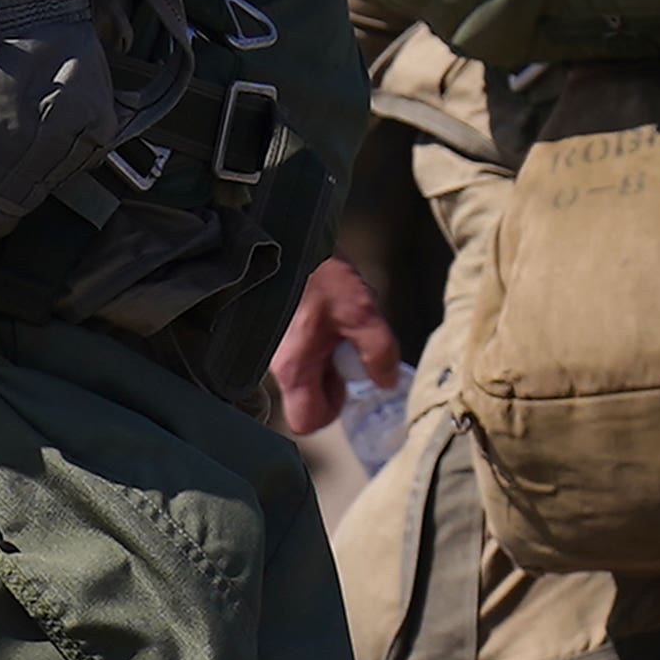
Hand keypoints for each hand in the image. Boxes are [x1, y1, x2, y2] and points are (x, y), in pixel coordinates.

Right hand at [271, 252, 403, 441]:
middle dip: (333, 379)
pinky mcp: (274, 331)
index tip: (346, 380)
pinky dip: (317, 341)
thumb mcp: (361, 312)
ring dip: (326, 356)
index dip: (332, 408)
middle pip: (307, 397)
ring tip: (340, 323)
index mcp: (293, 368)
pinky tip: (328, 312)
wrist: (287, 237)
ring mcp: (273, 348)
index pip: (306, 422)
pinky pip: (300, 350)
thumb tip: (387, 381)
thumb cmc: (321, 275)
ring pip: (305, 372)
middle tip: (347, 347)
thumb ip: (378, 352)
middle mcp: (276, 364)